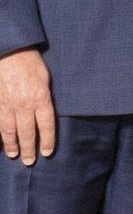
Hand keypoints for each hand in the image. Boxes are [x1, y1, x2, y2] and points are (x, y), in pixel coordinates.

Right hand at [0, 49, 55, 164]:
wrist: (9, 52)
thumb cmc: (29, 61)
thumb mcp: (44, 77)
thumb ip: (45, 95)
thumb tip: (45, 110)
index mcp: (41, 98)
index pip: (46, 125)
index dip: (48, 141)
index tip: (47, 152)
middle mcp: (25, 105)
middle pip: (28, 133)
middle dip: (29, 149)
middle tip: (29, 161)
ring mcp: (9, 106)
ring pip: (11, 132)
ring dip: (13, 145)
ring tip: (14, 154)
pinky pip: (0, 125)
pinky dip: (1, 136)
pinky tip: (2, 143)